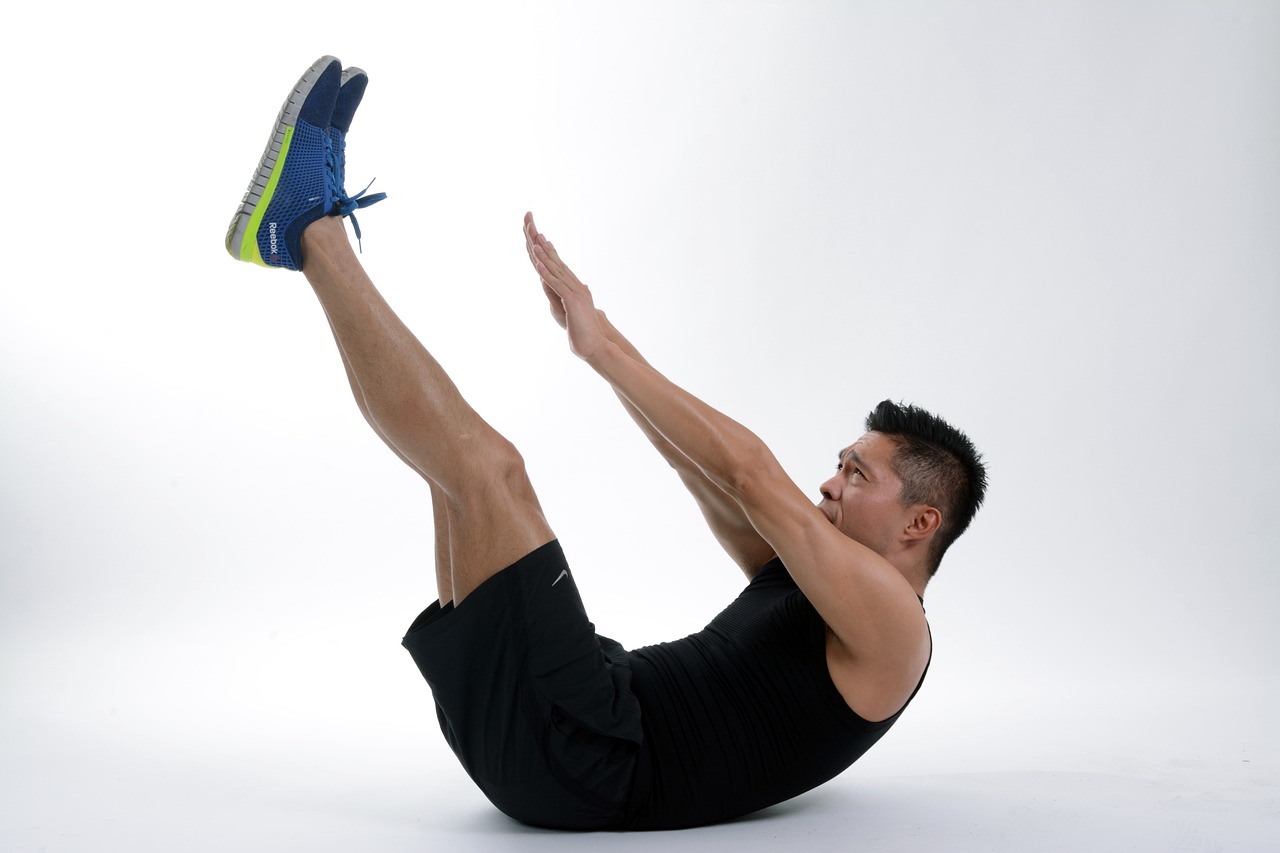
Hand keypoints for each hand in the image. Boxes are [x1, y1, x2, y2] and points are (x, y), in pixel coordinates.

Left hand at [523, 212, 609, 360]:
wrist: (595, 344)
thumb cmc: (581, 330)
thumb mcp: (564, 310)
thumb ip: (558, 296)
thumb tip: (557, 286)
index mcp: (571, 285)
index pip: (555, 263)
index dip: (545, 248)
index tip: (536, 233)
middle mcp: (573, 283)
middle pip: (552, 259)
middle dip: (539, 241)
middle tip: (530, 221)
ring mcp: (573, 291)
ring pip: (554, 268)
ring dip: (542, 254)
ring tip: (533, 239)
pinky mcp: (571, 300)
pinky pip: (556, 284)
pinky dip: (546, 273)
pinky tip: (538, 263)